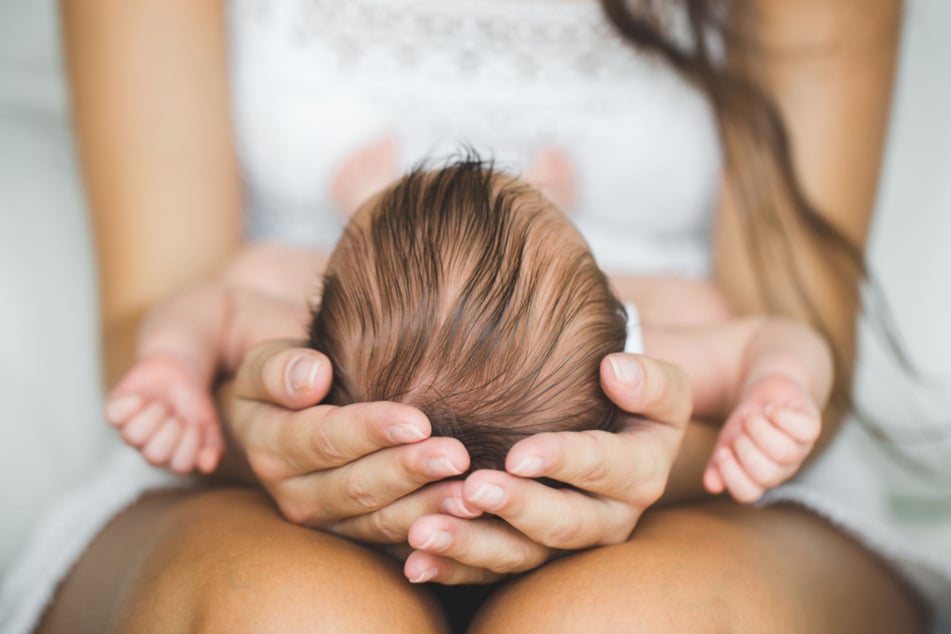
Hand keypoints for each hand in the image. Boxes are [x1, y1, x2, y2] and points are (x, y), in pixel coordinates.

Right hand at [220, 340, 472, 529]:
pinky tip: (468, 522)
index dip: (372, 431)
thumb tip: (312, 377)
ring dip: (428, 510)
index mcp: (272, 448)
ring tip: (471, 495)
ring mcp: (329, 522)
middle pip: (358, 487)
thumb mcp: (263, 363)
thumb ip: (279, 369)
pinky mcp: (358, 537)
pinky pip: (397, 543)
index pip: (326, 439)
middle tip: (457, 457)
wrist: (287, 414)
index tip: (418, 421)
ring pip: (380, 522)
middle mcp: (296, 495)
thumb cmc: (285, 377)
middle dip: (409, 472)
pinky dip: (434, 534)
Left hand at [400, 352, 692, 584]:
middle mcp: (607, 519)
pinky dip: (452, 568)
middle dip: (516, 508)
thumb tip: (615, 370)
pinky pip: (491, 571)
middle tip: (472, 489)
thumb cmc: (631, 399)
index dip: (564, 461)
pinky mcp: (530, 555)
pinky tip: (416, 561)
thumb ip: (649, 380)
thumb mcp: (659, 388)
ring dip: (472, 546)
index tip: (518, 454)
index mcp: (639, 474)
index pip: (605, 468)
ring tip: (425, 531)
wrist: (617, 432)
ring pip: (522, 556)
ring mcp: (565, 544)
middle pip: (563, 524)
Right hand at [703, 373, 820, 502]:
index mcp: (758, 477)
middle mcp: (782, 468)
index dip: (732, 475)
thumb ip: (717, 465)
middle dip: (746, 448)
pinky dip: (783, 417)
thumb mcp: (726, 443)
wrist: (766, 395)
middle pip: (766, 475)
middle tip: (740, 429)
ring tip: (752, 415)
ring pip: (784, 452)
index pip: (747, 493)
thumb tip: (712, 486)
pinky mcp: (811, 427)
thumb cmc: (745, 424)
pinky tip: (771, 409)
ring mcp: (799, 449)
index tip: (722, 451)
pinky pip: (805, 430)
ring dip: (760, 428)